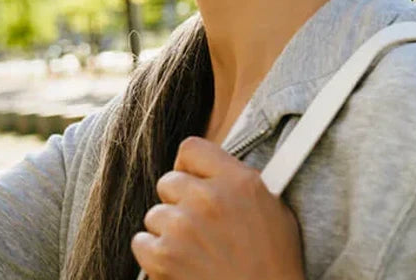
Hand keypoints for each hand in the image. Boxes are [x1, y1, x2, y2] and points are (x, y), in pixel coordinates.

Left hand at [131, 136, 304, 279]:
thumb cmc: (274, 268)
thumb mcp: (274, 211)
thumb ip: (240, 183)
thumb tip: (217, 169)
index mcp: (237, 181)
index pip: (191, 148)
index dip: (188, 166)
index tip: (192, 180)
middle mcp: (208, 198)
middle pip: (168, 181)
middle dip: (179, 203)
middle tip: (197, 226)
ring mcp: (183, 227)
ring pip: (155, 214)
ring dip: (168, 232)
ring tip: (194, 253)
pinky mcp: (163, 257)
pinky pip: (141, 242)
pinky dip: (154, 256)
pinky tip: (178, 266)